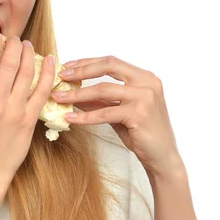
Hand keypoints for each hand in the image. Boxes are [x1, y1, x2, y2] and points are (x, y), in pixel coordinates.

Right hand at [0, 33, 55, 184]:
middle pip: (7, 66)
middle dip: (13, 46)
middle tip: (15, 38)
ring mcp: (14, 113)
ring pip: (26, 75)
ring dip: (29, 55)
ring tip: (27, 45)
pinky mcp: (29, 120)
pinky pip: (42, 91)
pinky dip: (47, 73)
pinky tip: (49, 61)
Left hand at [51, 56, 182, 176]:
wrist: (162, 157)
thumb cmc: (142, 133)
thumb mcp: (119, 111)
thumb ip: (100, 100)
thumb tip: (74, 92)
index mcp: (144, 77)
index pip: (111, 62)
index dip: (88, 62)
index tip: (68, 66)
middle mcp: (147, 82)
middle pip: (108, 66)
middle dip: (81, 70)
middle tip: (61, 76)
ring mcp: (145, 97)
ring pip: (102, 89)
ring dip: (77, 94)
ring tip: (58, 97)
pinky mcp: (139, 114)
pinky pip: (104, 113)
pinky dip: (85, 116)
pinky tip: (71, 118)